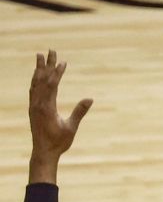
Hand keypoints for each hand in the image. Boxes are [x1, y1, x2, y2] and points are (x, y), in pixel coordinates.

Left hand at [28, 50, 92, 183]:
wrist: (43, 152)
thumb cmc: (59, 142)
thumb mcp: (71, 127)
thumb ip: (79, 112)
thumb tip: (90, 99)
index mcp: (46, 107)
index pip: (52, 85)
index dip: (57, 72)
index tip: (63, 61)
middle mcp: (37, 104)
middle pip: (42, 79)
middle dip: (47, 64)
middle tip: (51, 50)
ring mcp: (33, 105)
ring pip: (35, 83)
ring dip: (39, 69)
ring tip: (40, 56)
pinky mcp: (32, 108)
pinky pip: (33, 90)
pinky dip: (36, 80)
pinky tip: (38, 75)